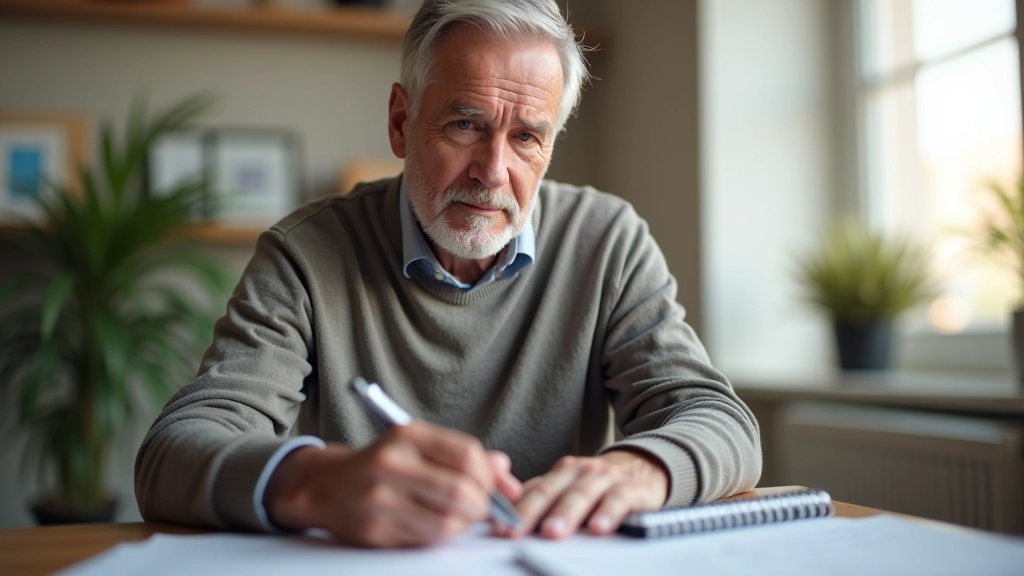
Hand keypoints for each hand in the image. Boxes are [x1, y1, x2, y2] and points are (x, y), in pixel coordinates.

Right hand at [264, 421, 520, 547]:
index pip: (467, 454)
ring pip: (449, 520)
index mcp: (408, 435)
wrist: (325, 486)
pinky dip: (444, 535)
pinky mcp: (376, 527)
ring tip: (461, 518)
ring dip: (465, 524)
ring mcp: (382, 496)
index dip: (489, 475)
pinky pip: (428, 538)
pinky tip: (439, 526)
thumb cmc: (381, 466)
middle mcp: (393, 462)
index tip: (495, 486)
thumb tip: (506, 472)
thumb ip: (464, 457)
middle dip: (482, 505)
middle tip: (482, 508)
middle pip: (462, 490)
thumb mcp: (419, 447)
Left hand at [498, 449, 668, 538]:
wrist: (646, 466)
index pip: (533, 491)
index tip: (500, 529)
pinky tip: (597, 529)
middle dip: (532, 512)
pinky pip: (618, 500)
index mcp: (561, 472)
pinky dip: (607, 514)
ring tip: (552, 531)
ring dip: (565, 513)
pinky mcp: (632, 488)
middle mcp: (580, 471)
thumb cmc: (599, 484)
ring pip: (582, 494)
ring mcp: (605, 478)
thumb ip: (541, 497)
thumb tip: (504, 515)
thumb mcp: (569, 486)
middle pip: (551, 491)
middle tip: (516, 531)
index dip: (515, 510)